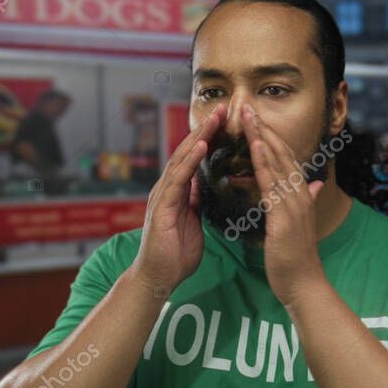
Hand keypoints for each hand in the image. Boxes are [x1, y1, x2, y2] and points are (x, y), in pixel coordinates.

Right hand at [130, 104, 223, 293]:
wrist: (159, 278)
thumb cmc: (176, 255)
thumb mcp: (192, 223)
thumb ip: (195, 203)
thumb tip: (202, 186)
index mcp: (178, 192)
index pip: (195, 159)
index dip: (210, 139)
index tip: (227, 122)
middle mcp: (168, 188)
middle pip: (188, 151)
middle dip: (206, 129)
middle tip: (224, 108)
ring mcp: (163, 195)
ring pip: (182, 158)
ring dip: (199, 136)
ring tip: (216, 118)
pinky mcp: (162, 206)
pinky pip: (178, 178)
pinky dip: (190, 160)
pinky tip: (201, 145)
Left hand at [242, 103, 325, 304]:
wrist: (304, 285)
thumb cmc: (297, 258)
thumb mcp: (301, 224)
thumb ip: (307, 200)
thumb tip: (317, 184)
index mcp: (301, 195)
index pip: (285, 158)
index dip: (271, 136)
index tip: (256, 117)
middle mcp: (300, 194)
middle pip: (281, 154)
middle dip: (264, 129)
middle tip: (248, 106)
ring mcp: (294, 204)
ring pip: (277, 163)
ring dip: (262, 137)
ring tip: (249, 116)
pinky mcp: (285, 216)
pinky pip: (272, 184)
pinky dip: (264, 163)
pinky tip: (254, 147)